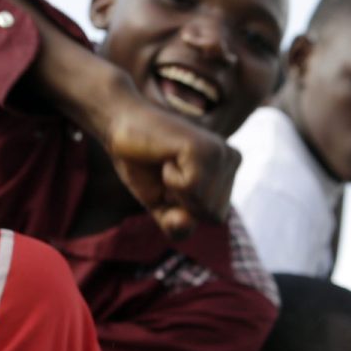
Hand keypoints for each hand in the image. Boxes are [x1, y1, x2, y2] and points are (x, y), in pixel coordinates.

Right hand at [96, 92, 239, 239]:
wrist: (118, 124)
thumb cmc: (141, 164)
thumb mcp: (162, 206)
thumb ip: (178, 226)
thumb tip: (186, 222)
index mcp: (228, 172)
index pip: (214, 218)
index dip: (185, 208)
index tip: (171, 179)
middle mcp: (231, 159)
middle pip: (212, 215)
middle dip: (181, 201)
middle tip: (167, 168)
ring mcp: (221, 152)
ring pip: (204, 204)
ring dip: (175, 189)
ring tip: (167, 160)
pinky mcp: (205, 148)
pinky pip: (191, 188)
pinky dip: (171, 178)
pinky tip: (167, 155)